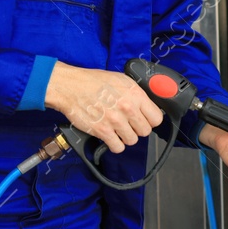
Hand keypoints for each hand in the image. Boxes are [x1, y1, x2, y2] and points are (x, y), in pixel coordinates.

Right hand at [44, 60, 164, 153]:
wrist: (70, 86)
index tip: (145, 120)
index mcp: (135, 94)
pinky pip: (118, 147)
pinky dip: (115, 145)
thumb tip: (148, 105)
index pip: (157, 118)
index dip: (151, 120)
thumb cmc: (93, 81)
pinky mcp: (102, 131)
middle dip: (138, 129)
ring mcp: (115, 121)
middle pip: (145, 131)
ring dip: (126, 137)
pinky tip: (111, 137)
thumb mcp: (121, 80)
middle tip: (129, 124)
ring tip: (118, 129)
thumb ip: (136, 94)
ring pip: (132, 140)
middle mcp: (128, 108)